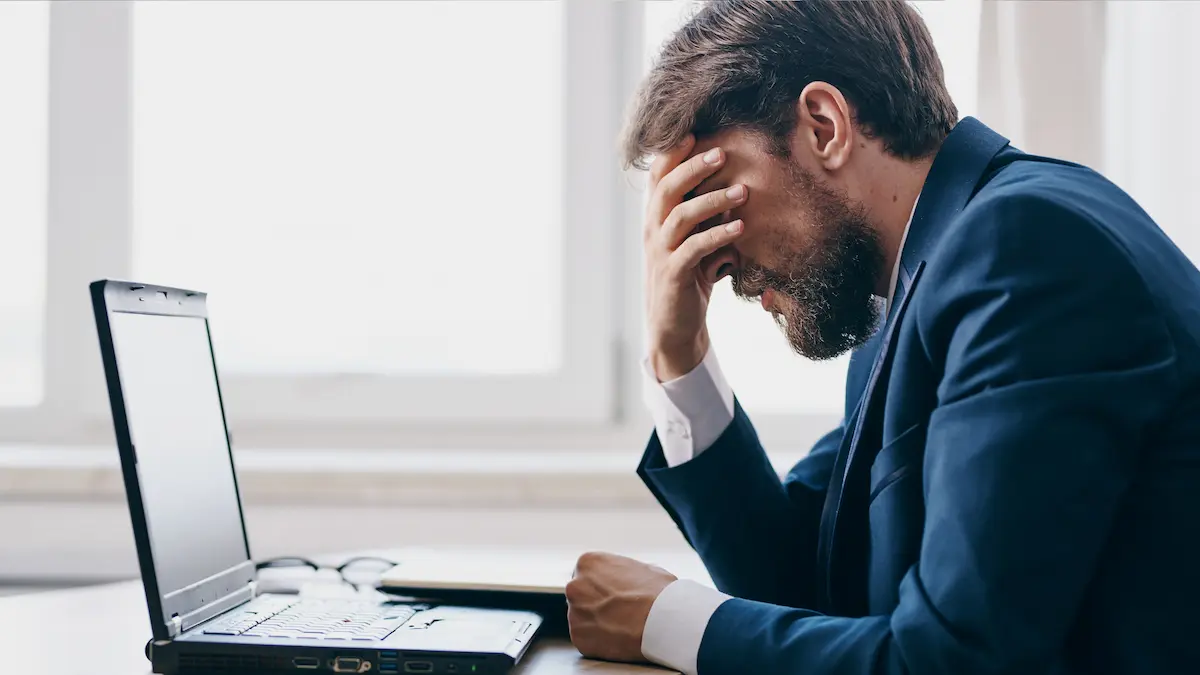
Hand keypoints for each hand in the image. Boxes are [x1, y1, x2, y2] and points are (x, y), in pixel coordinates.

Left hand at [566, 552, 677, 662]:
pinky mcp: (578, 638)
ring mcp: (574, 613)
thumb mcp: (642, 568)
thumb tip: (625, 579)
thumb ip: (623, 572)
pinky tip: (618, 638)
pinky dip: (599, 642)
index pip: (586, 574)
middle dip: (595, 603)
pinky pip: (586, 639)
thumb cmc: (658, 592)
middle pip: (581, 596)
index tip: (614, 594)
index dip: (602, 585)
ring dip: (596, 623)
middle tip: (617, 611)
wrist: (663, 621)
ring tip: (621, 626)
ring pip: (582, 619)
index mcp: (588, 562)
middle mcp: (575, 586)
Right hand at [644, 136, 746, 380]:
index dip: (673, 153)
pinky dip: (718, 235)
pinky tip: (740, 227)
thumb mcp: (696, 238)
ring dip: (713, 200)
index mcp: (656, 217)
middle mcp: (653, 230)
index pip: (658, 176)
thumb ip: (707, 214)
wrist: (675, 325)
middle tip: (723, 154)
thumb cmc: (690, 277)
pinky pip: (694, 249)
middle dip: (694, 168)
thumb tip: (737, 181)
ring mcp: (661, 252)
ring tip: (743, 192)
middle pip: (667, 188)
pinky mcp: (673, 274)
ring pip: (681, 216)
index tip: (696, 132)